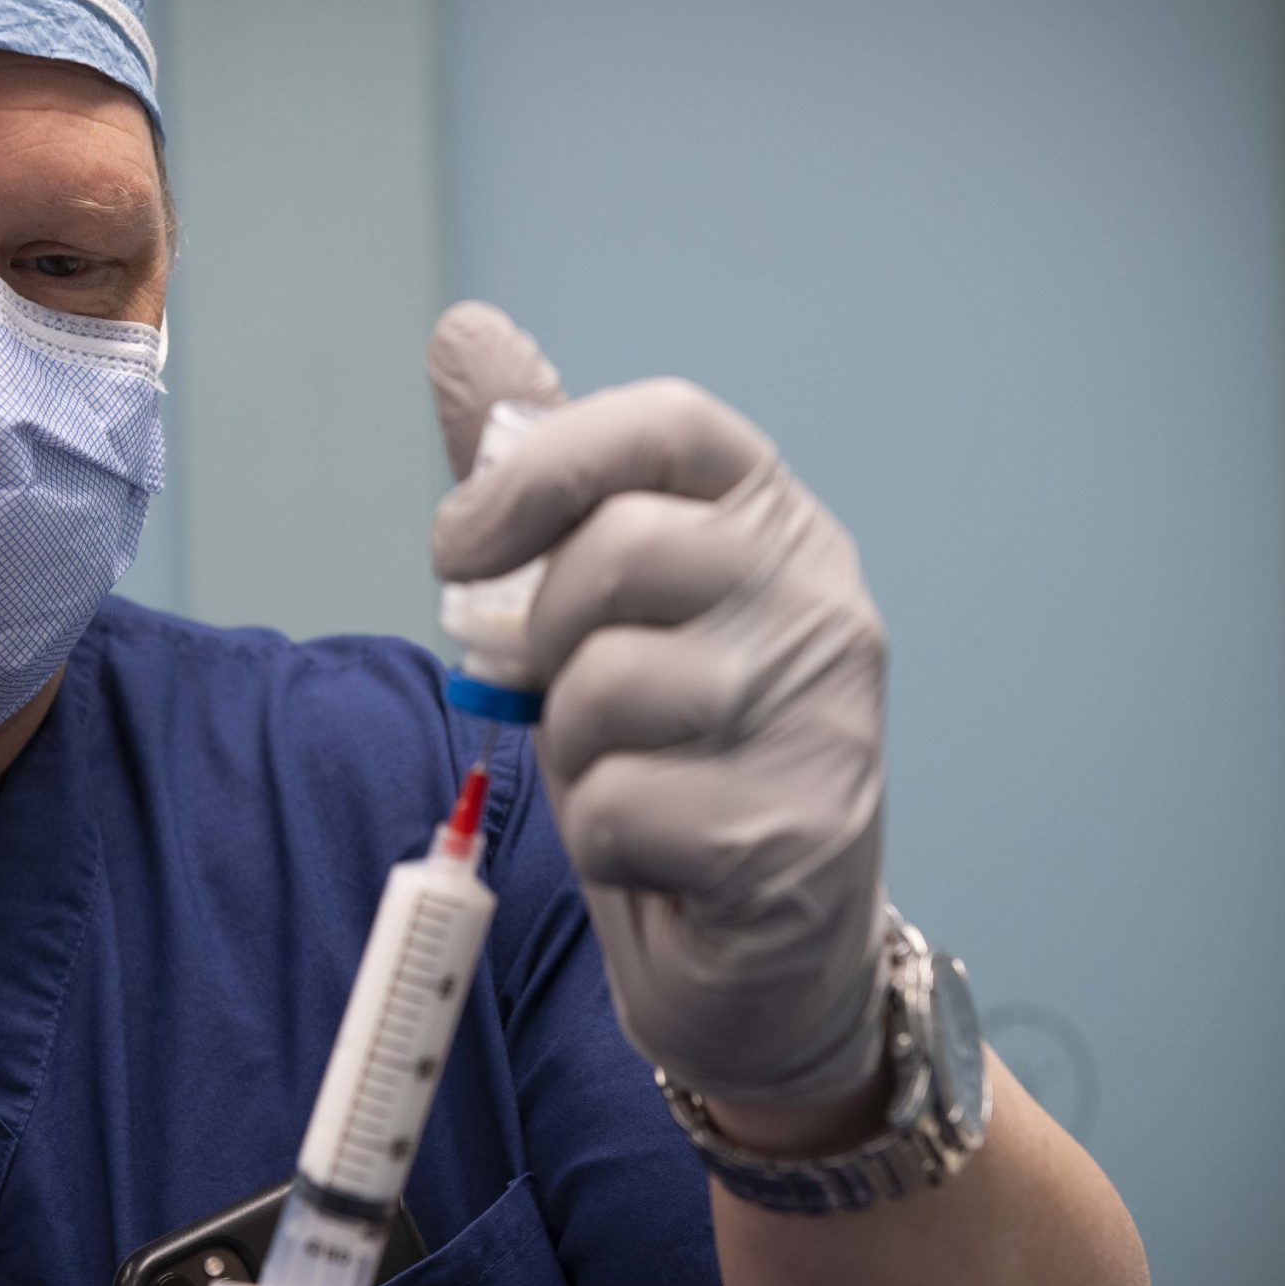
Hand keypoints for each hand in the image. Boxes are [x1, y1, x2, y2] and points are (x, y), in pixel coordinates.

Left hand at [428, 302, 889, 1106]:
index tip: (460, 543)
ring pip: (605, 689)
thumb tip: (464, 331)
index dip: (541, 464)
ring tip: (635, 779)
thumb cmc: (672, 756)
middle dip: (547, 637)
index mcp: (778, 523)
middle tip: (572, 695)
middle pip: (618, 552)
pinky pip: (616, 809)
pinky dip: (603, 842)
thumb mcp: (597, 607)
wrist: (764, 954)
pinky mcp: (794, 836)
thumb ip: (538, 478)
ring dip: (575, 752)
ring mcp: (825, 719)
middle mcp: (824, 603)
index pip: (667, 422)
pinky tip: (663, 858)